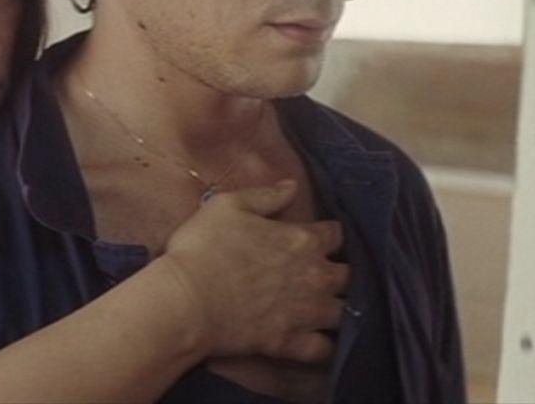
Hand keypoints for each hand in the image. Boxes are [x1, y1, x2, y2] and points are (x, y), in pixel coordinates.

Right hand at [152, 180, 347, 363]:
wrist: (187, 302)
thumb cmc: (203, 248)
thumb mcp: (228, 206)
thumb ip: (266, 195)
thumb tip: (293, 185)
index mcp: (303, 240)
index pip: (335, 233)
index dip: (328, 234)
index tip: (319, 237)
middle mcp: (315, 276)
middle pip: (347, 274)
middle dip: (339, 271)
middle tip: (323, 273)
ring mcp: (307, 313)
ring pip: (344, 312)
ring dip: (339, 307)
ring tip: (328, 308)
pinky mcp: (293, 344)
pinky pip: (326, 350)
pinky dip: (329, 346)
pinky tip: (324, 342)